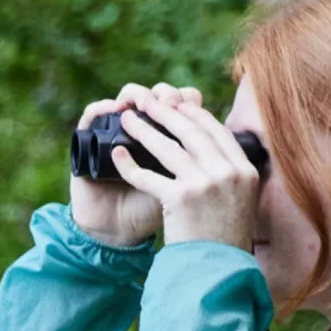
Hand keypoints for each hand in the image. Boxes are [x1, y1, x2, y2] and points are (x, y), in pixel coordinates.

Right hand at [67, 83, 203, 248]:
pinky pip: (93, 117)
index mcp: (168, 135)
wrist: (114, 235)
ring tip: (141, 101)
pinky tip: (111, 109)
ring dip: (135, 95)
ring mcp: (115, 131)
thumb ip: (203, 168)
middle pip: (154, 96)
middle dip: (162, 97)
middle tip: (167, 98)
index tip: (191, 102)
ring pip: (126, 98)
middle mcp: (143, 127)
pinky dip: (100, 110)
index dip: (184, 100)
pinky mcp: (89, 140)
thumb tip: (240, 146)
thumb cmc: (151, 215)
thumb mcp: (182, 191)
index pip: (178, 104)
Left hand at [115, 95, 259, 252]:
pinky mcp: (180, 199)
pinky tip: (117, 154)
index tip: (179, 106)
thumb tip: (215, 155)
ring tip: (127, 118)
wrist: (219, 274)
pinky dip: (130, 165)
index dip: (195, 115)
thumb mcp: (242, 205)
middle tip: (146, 101)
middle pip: (191, 132)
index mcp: (245, 171)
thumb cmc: (226, 245)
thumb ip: (231, 178)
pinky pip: (149, 176)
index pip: (217, 132)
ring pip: (168, 148)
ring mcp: (204, 184)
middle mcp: (227, 173)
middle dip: (165, 112)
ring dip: (144, 129)